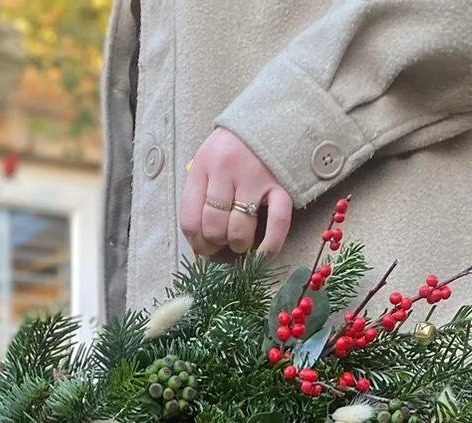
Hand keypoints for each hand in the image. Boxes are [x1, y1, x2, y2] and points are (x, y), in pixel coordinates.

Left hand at [179, 130, 292, 258]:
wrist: (272, 116)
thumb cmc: (234, 146)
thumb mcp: (208, 160)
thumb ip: (201, 193)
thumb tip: (201, 241)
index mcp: (203, 165)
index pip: (190, 218)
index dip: (196, 242)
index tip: (204, 247)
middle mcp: (226, 171)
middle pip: (214, 227)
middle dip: (217, 243)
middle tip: (224, 241)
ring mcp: (255, 178)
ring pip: (239, 230)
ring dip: (239, 245)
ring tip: (241, 241)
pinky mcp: (281, 186)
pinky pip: (276, 224)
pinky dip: (270, 246)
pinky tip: (263, 256)